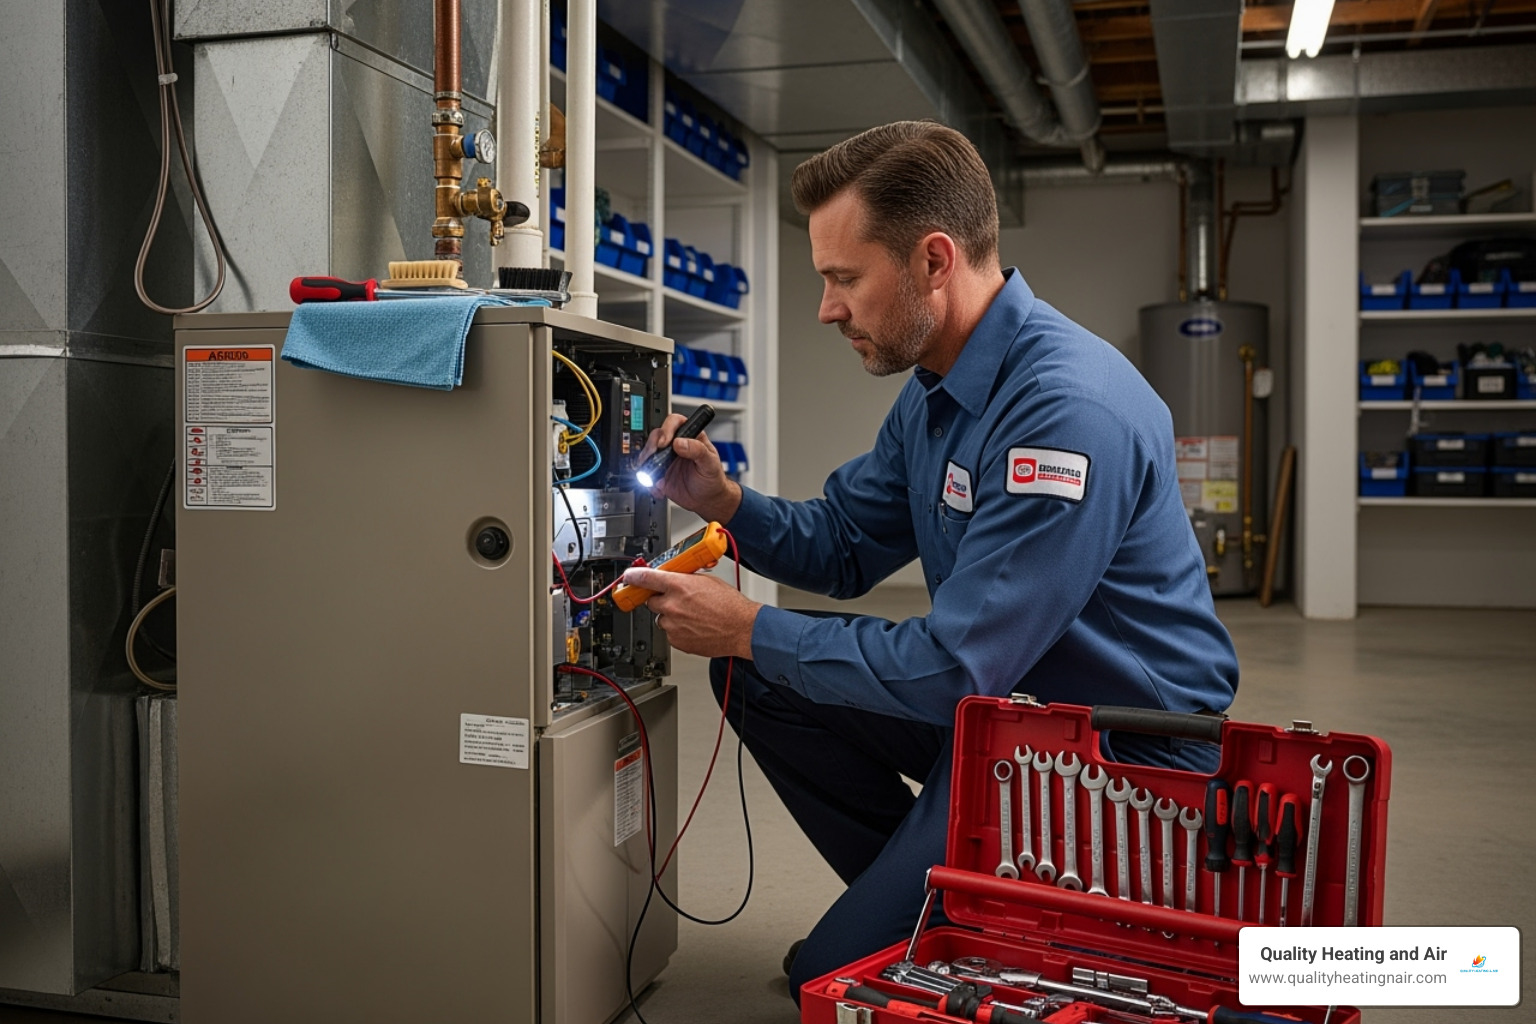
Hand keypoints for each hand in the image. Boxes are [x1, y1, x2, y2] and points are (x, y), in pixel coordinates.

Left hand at [623, 566, 758, 659]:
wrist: (742, 628)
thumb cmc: (730, 605)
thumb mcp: (708, 581)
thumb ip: (686, 579)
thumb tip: (676, 578)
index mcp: (680, 586)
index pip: (646, 578)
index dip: (634, 577)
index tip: (629, 577)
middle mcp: (672, 605)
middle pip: (651, 601)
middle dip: (661, 600)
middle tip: (676, 600)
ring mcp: (673, 625)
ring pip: (662, 619)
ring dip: (671, 617)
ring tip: (692, 617)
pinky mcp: (677, 641)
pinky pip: (671, 634)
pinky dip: (679, 631)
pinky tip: (695, 627)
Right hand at [636, 414, 741, 523]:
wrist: (708, 499)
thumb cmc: (713, 479)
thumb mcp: (710, 463)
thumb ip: (698, 450)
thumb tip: (680, 442)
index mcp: (690, 437)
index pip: (675, 422)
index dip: (667, 429)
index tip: (664, 442)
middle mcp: (676, 445)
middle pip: (657, 436)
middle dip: (652, 446)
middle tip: (653, 458)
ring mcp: (666, 459)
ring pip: (649, 453)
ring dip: (647, 463)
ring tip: (653, 475)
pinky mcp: (659, 473)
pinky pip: (647, 473)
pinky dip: (648, 481)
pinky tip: (659, 487)